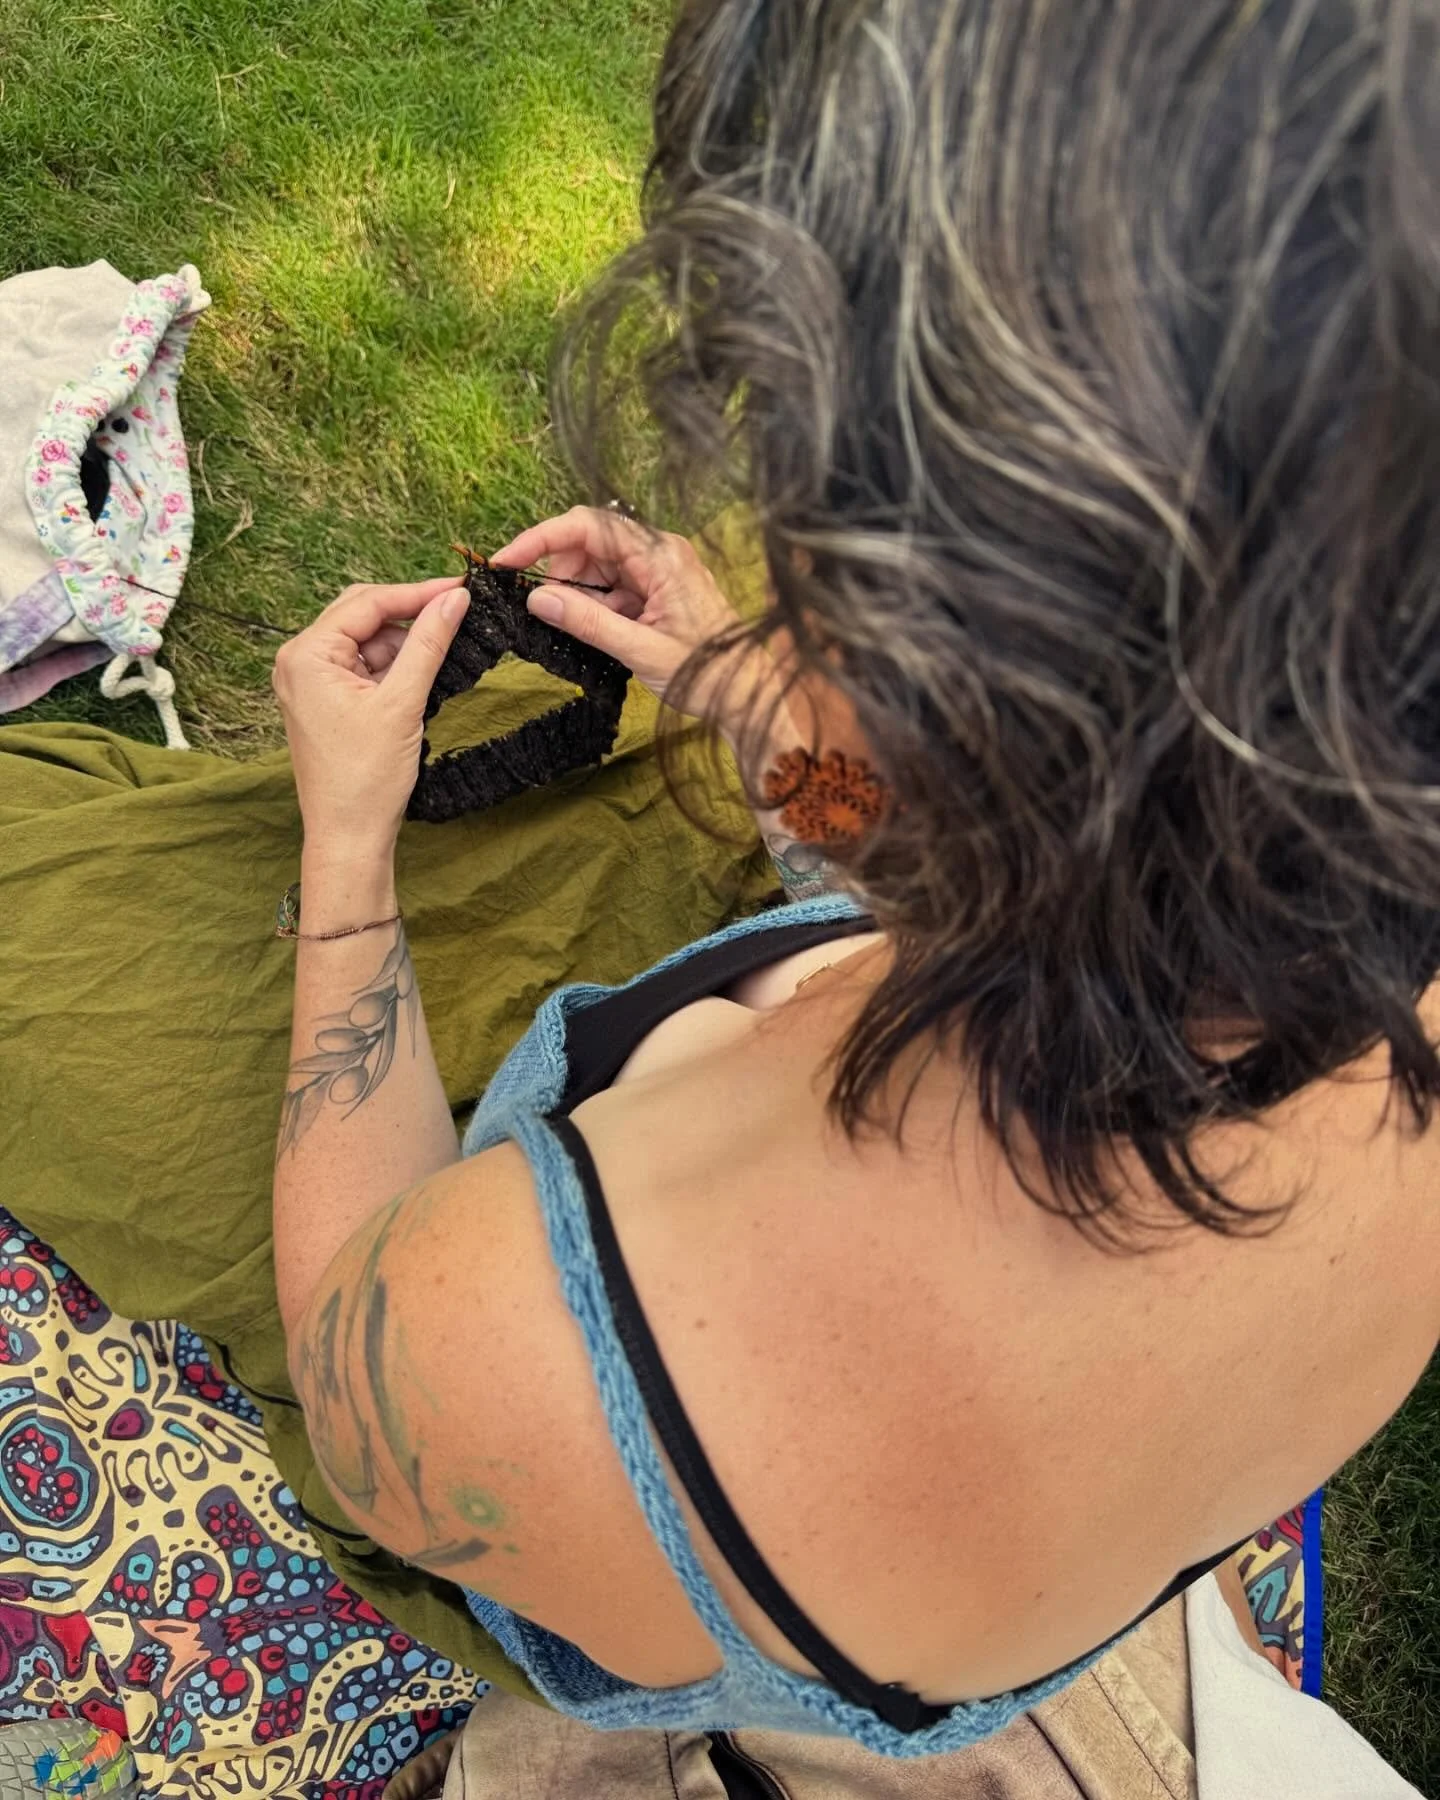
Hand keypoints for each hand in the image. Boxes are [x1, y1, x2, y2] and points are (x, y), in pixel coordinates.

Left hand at [272, 577, 468, 858]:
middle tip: (457, 612)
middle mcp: (300, 661)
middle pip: (364, 616)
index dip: (417, 593)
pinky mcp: (327, 701)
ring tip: (441, 663)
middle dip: (410, 617)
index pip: (367, 602)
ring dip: (405, 648)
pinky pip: (365, 668)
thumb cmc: (365, 779)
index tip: (459, 588)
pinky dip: (394, 670)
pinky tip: (421, 683)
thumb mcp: (402, 703)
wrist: (349, 837)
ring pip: (368, 643)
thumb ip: (429, 644)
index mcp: (306, 655)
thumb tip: (455, 599)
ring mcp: (311, 682)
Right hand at [494, 507, 777, 736]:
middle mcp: (660, 552)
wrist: (747, 694)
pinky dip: (595, 605)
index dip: (541, 538)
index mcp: (661, 555)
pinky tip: (596, 631)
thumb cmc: (707, 674)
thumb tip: (537, 600)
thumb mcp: (640, 650)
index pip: (589, 526)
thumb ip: (587, 622)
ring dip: (577, 592)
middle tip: (545, 609)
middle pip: (590, 541)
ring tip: (578, 628)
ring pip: (598, 565)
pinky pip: (613, 586)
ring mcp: (659, 571)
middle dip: (559, 570)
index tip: (506, 561)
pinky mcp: (657, 591)